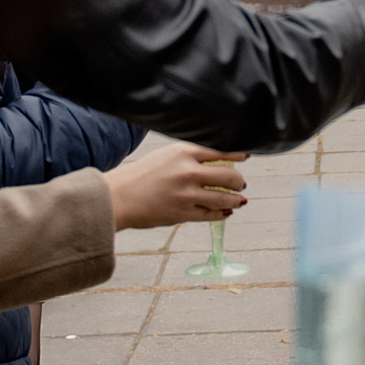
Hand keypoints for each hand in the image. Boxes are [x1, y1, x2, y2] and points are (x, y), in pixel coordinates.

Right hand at [105, 143, 246, 231]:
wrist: (118, 197)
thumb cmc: (141, 174)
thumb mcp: (166, 155)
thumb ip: (190, 156)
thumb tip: (217, 160)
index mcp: (184, 152)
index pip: (221, 151)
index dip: (238, 154)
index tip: (247, 156)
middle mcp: (188, 172)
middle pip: (229, 176)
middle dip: (239, 181)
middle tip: (242, 183)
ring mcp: (186, 194)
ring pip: (224, 198)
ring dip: (236, 199)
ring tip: (240, 199)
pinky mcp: (183, 214)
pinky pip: (211, 214)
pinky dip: (222, 213)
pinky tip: (226, 212)